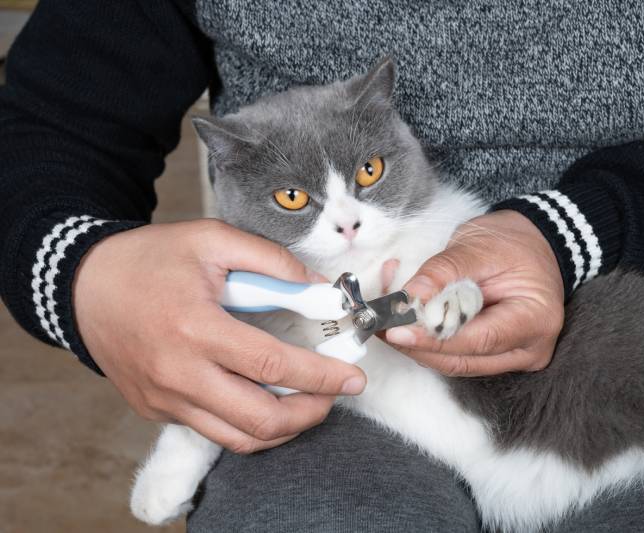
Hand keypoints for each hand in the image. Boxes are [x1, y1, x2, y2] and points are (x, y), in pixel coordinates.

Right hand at [73, 219, 365, 452]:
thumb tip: (320, 290)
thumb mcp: (212, 239)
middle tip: (336, 395)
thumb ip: (272, 261)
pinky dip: (248, 426)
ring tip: (309, 404)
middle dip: (311, 413)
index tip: (353, 377)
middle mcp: (179, 374)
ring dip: (284, 429)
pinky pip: (212, 431)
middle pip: (260, 419)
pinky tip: (266, 401)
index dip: (321, 375)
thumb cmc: (150, 259)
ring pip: (238, 438)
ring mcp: (165, 399)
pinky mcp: (156, 410)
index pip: (273, 364)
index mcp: (195, 328)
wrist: (83, 286)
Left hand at [385, 210, 564, 375]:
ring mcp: (513, 356)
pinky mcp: (495, 356)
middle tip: (381, 326)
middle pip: (464, 360)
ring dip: (417, 344)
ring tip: (388, 318)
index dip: (435, 339)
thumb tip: (411, 296)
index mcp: (536, 318)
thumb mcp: (478, 246)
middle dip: (418, 345)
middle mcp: (529, 348)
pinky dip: (428, 340)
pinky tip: (407, 319)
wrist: (532, 246)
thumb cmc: (512, 243)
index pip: (480, 339)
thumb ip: (443, 272)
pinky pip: (456, 355)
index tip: (398, 331)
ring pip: (455, 363)